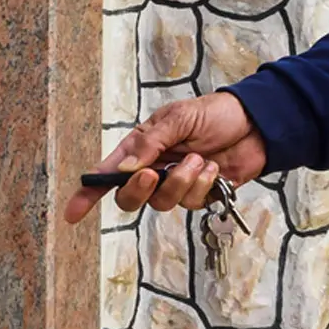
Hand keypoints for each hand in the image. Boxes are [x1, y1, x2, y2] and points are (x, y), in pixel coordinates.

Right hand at [63, 92, 267, 223]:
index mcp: (138, 148)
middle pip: (129, 197)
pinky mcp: (199, 195)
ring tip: (200, 160)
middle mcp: (152, 170)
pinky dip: (203, 185)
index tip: (72, 214)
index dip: (87, 195)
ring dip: (181, 182)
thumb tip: (126, 167)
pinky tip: (213, 169)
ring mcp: (175, 184)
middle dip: (139, 189)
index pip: (106, 175)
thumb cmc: (214, 114)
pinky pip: (191, 203)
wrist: (256, 124)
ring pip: (162, 202)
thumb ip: (151, 143)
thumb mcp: (178, 119)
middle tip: (155, 174)